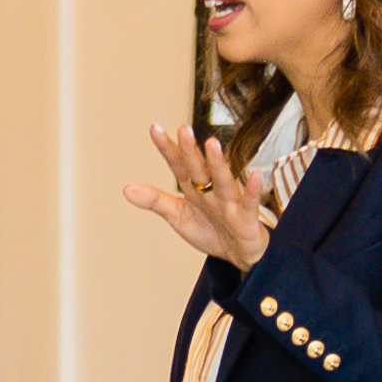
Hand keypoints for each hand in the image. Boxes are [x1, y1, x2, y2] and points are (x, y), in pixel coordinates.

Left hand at [122, 122, 276, 268]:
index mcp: (193, 188)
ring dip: (217, 163)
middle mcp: (211, 190)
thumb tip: (126, 188)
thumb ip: (155, 201)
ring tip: (212, 144)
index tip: (155, 128)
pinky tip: (254, 176)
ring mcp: (229, 202)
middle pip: (199, 168)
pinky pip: (248, 203)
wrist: (238, 254)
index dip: (167, 149)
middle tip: (184, 129)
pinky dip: (251, 191)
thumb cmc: (211, 230)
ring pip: (223, 181)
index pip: (178, 165)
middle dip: (191, 151)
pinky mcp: (246, 218)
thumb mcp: (178, 216)